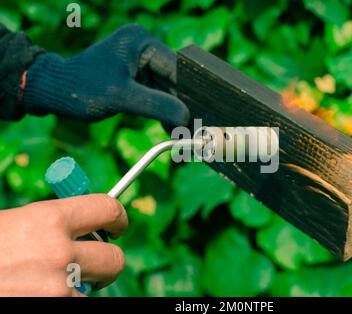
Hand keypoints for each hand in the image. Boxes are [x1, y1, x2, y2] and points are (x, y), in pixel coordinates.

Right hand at [0, 194, 127, 296]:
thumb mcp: (12, 222)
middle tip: (96, 266)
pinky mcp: (56, 307)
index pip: (108, 209)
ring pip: (94, 287)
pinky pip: (78, 301)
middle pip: (115, 258)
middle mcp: (61, 251)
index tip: (117, 227)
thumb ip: (49, 222)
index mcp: (49, 218)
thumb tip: (79, 224)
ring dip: (80, 286)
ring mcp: (59, 286)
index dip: (119, 218)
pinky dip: (66, 300)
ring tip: (51, 284)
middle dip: (108, 262)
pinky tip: (38, 295)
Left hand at [23, 24, 188, 124]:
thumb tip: (185, 118)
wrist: (55, 91)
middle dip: (181, 106)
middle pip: (173, 80)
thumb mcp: (122, 97)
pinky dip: (162, 111)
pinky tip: (170, 128)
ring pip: (166, 90)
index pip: (176, 70)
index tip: (198, 119)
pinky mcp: (136, 77)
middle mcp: (144, 48)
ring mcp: (140, 63)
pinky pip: (156, 94)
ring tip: (183, 134)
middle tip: (192, 130)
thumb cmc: (83, 89)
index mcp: (142, 42)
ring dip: (173, 111)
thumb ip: (156, 105)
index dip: (188, 96)